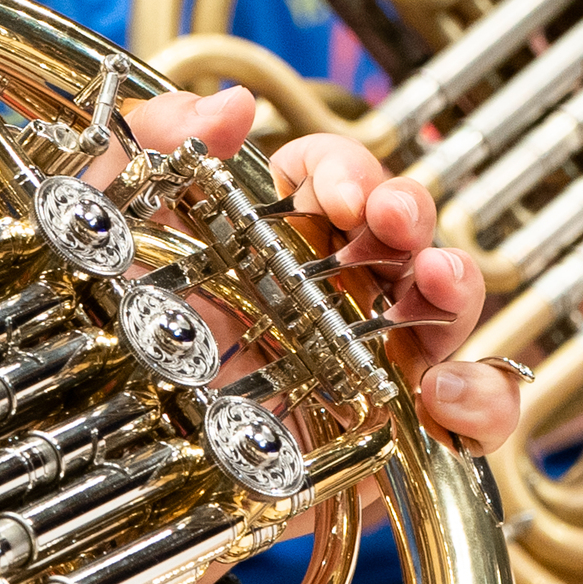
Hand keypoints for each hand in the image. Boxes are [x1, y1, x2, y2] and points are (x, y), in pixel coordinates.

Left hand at [119, 91, 517, 458]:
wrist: (107, 478)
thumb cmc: (104, 362)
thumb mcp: (101, 241)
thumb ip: (144, 154)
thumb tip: (226, 105)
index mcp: (270, 243)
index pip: (328, 179)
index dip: (342, 171)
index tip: (337, 190)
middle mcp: (330, 298)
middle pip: (399, 234)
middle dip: (408, 211)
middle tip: (392, 219)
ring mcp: (370, 368)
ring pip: (446, 310)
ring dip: (456, 284)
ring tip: (439, 281)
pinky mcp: (395, 446)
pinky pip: (469, 419)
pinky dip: (482, 400)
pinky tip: (447, 393)